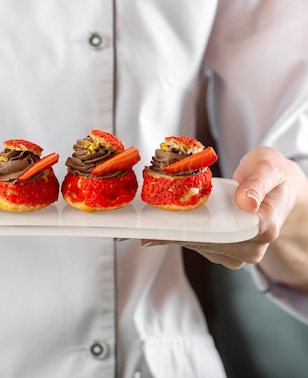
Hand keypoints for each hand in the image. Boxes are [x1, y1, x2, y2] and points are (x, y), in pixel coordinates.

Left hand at [141, 147, 306, 273]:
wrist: (275, 186)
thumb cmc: (272, 175)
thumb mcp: (269, 168)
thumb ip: (258, 183)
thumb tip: (247, 202)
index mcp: (265, 228)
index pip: (227, 234)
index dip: (196, 232)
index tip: (171, 227)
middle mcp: (251, 247)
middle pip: (207, 243)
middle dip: (176, 234)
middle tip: (144, 228)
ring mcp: (235, 252)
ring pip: (198, 245)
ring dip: (171, 236)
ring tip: (144, 227)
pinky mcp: (222, 250)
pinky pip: (196, 243)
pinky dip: (176, 234)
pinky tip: (156, 228)